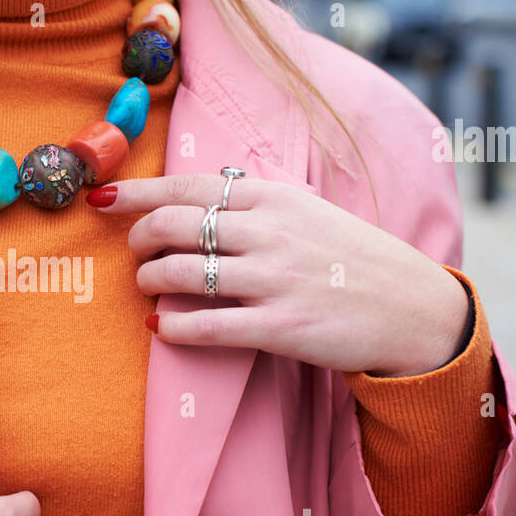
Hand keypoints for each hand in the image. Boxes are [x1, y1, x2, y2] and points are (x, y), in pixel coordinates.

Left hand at [91, 173, 468, 376]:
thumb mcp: (309, 210)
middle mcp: (269, 233)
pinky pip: (204, 327)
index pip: (187, 186)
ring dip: (149, 280)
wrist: (412, 309)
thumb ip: (256, 201)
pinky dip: (170, 327)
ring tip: (148, 286)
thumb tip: (204, 186)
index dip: (136, 192)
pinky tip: (158, 328)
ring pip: (180, 274)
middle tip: (135, 251)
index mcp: (273, 198)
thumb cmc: (353, 258)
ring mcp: (273, 281)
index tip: (102, 197)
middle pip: (173, 225)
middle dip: (138, 237)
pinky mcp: (278, 329)